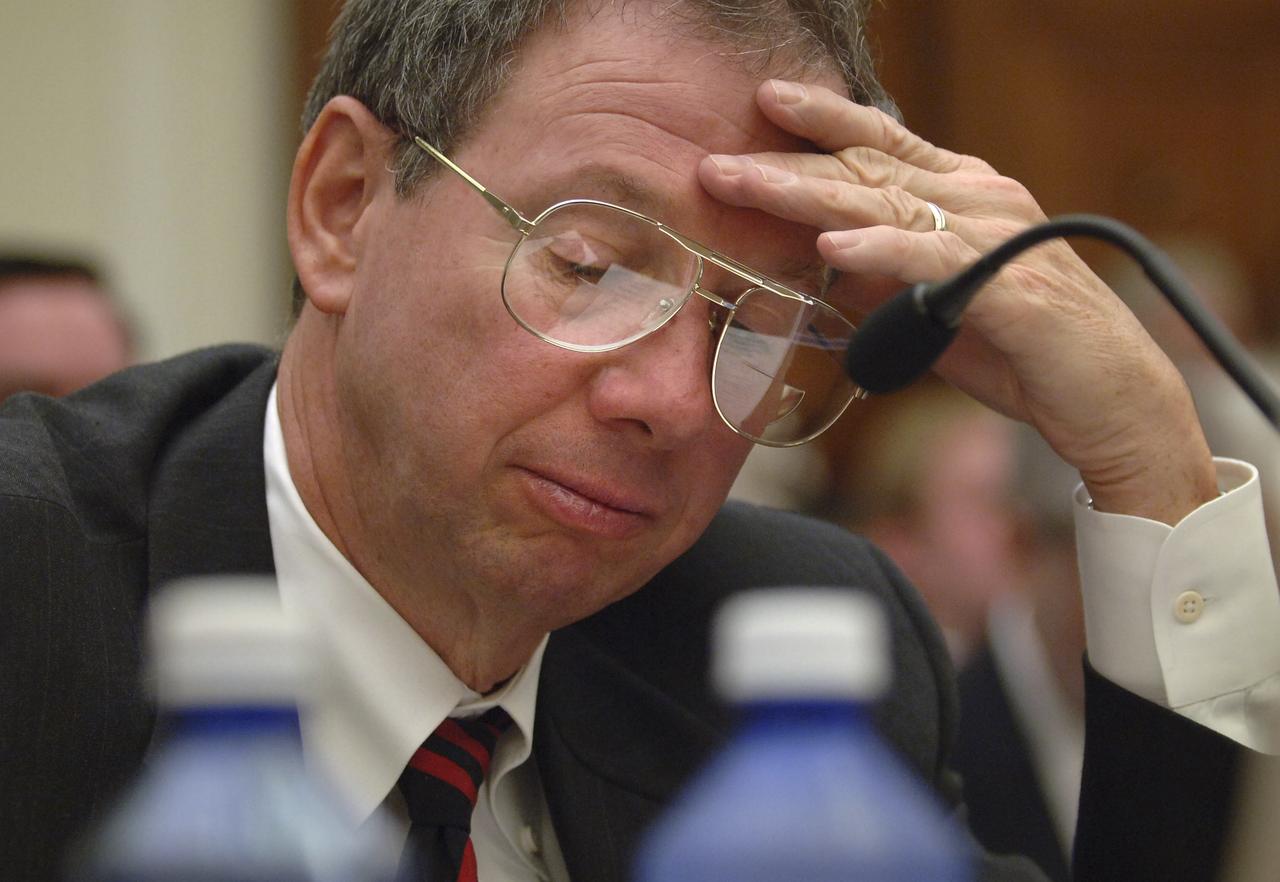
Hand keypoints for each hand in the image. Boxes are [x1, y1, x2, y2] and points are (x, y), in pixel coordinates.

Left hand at [699, 80, 1216, 523]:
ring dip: (809, 194)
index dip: (824, 120)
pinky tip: (833, 243)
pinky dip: (881, 249)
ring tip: (746, 186)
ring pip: (887, 203)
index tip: (765, 101)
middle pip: (868, 167)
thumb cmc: (1021, 351)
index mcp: (964, 196)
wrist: (1111, 398)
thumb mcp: (934, 304)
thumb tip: (820, 263)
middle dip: (787, 159)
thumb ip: (883, 277)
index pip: (882, 145)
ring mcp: (994, 238)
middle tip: (715, 160)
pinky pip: (932, 259)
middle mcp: (979, 201)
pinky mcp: (1007, 287)